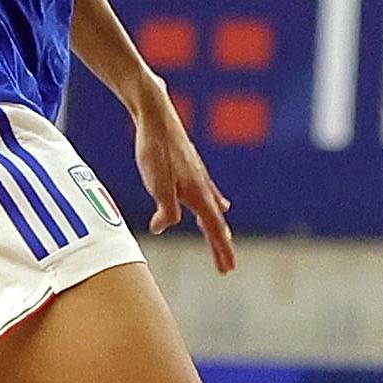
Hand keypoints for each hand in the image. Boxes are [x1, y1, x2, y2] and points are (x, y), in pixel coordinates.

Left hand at [131, 83, 235, 274]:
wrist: (155, 114)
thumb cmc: (154, 149)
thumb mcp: (157, 183)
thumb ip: (164, 210)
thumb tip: (161, 227)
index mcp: (196, 193)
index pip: (213, 228)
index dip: (221, 249)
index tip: (228, 268)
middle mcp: (202, 185)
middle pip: (215, 222)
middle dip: (221, 245)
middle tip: (226, 266)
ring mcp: (198, 175)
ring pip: (212, 208)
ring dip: (217, 227)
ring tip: (223, 241)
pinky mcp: (191, 166)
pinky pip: (208, 192)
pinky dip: (215, 204)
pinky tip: (220, 203)